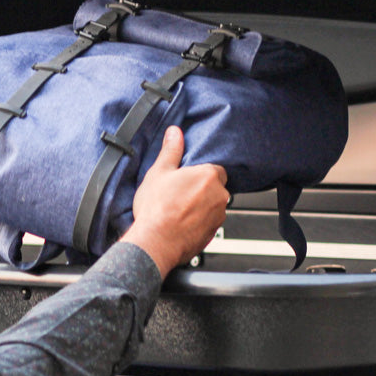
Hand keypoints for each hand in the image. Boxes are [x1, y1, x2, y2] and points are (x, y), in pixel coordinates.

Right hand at [123, 127, 227, 277]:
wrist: (156, 242)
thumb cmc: (157, 209)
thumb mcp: (159, 171)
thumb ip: (171, 150)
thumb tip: (175, 133)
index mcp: (209, 176)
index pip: (215, 169)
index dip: (200, 174)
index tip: (187, 178)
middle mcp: (219, 196)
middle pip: (214, 189)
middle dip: (200, 191)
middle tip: (179, 194)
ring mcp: (218, 217)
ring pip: (212, 207)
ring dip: (200, 207)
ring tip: (177, 210)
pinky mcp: (212, 235)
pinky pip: (207, 224)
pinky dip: (197, 223)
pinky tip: (180, 224)